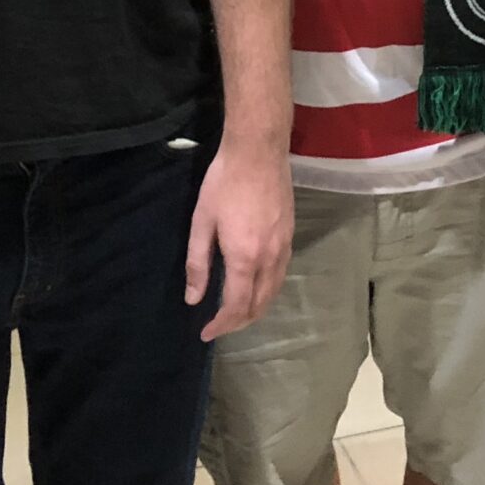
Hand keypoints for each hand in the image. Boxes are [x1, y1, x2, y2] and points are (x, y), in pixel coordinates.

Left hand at [185, 134, 292, 339]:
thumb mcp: (201, 221)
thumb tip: (194, 299)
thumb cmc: (223, 183)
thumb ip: (198, 263)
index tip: (205, 332)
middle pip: (259, 305)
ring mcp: (284, 247)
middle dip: (239, 322)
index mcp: (244, 257)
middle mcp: (269, 258)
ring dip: (256, 309)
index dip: (221, 325)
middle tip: (218, 326)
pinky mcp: (290, 235)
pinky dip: (267, 290)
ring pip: (274, 292)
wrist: (258, 152)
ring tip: (235, 313)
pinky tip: (255, 286)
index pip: (236, 306)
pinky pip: (280, 275)